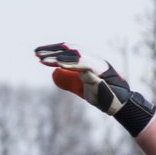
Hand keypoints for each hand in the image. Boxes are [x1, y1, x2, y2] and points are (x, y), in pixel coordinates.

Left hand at [34, 43, 155, 135]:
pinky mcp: (99, 71)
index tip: (39, 55)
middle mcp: (92, 58)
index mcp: (88, 61)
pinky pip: (82, 64)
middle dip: (51, 50)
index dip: (53, 51)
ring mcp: (96, 63)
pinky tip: (57, 64)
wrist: (119, 105)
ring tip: (42, 60)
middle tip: (36, 53)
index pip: (67, 51)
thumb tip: (54, 73)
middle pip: (68, 49)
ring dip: (57, 57)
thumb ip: (69, 80)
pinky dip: (69, 63)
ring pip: (74, 55)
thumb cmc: (103, 96)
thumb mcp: (81, 87)